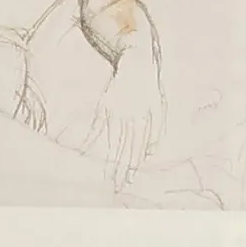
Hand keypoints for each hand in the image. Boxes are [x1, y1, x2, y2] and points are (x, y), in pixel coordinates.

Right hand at [87, 48, 167, 187]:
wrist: (137, 60)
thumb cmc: (148, 86)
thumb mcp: (159, 106)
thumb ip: (156, 130)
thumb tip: (149, 153)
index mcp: (146, 120)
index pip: (139, 148)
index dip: (133, 165)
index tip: (128, 181)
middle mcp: (132, 118)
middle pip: (126, 148)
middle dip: (121, 169)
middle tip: (116, 186)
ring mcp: (118, 112)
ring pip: (113, 140)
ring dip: (108, 158)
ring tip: (105, 175)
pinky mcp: (106, 105)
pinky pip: (98, 126)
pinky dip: (91, 139)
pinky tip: (86, 151)